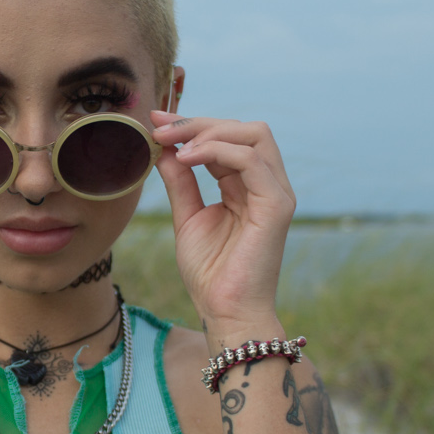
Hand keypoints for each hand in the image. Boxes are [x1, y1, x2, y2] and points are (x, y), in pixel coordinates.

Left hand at [150, 111, 295, 348]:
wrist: (224, 312)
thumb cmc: (210, 273)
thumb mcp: (187, 216)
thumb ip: (180, 180)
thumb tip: (165, 147)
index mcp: (247, 186)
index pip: (228, 139)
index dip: (193, 125)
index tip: (156, 121)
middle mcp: (267, 185)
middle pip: (243, 129)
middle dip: (199, 123)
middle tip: (160, 129)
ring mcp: (276, 193)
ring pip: (253, 135)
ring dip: (208, 132)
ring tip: (175, 145)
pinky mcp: (277, 206)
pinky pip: (251, 160)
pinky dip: (217, 151)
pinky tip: (187, 159)